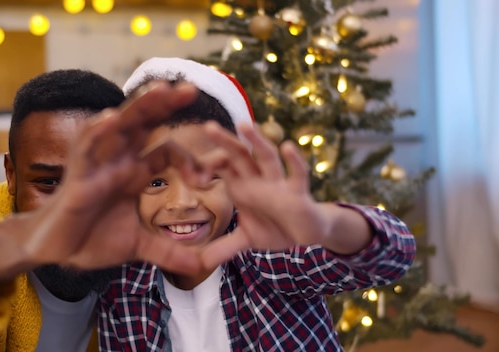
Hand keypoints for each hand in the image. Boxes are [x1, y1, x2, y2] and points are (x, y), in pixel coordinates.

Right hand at [0, 81, 210, 280]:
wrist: (57, 252)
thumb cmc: (92, 239)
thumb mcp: (138, 245)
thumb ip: (169, 252)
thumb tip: (200, 267)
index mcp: (133, 172)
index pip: (166, 151)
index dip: (190, 157)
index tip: (211, 175)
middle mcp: (118, 161)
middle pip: (144, 124)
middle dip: (166, 105)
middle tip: (190, 88)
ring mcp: (97, 164)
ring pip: (119, 126)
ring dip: (139, 107)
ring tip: (161, 89)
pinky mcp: (77, 176)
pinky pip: (86, 148)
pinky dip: (98, 132)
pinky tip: (112, 118)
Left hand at [200, 122, 335, 267]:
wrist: (307, 234)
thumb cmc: (275, 227)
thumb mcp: (246, 239)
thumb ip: (223, 248)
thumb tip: (199, 264)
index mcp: (243, 186)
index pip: (222, 167)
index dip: (207, 167)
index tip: (191, 175)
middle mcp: (259, 179)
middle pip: (240, 155)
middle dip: (226, 142)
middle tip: (208, 127)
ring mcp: (279, 184)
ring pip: (266, 157)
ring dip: (256, 141)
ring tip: (244, 125)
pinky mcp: (298, 193)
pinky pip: (297, 174)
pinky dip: (294, 161)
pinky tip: (288, 147)